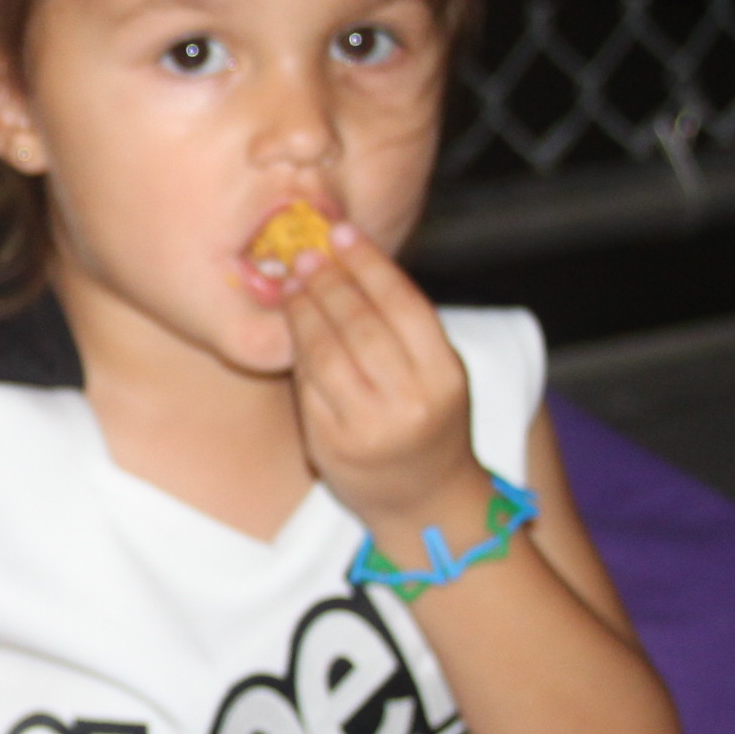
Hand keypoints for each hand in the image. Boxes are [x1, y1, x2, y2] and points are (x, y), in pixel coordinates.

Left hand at [279, 223, 490, 549]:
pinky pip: (306, 384)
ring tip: (292, 282)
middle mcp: (409, 402)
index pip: (403, 304)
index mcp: (444, 377)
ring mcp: (367, 427)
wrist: (426, 500)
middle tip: (305, 252)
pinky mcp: (330, 444)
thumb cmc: (430, 422)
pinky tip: (290, 324)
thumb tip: (352, 260)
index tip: (342, 233)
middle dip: (328, 281)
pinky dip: (296, 349)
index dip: (369, 263)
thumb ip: (405, 328)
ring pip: (325, 352)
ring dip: (304, 310)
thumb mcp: (438, 374)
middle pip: (359, 324)